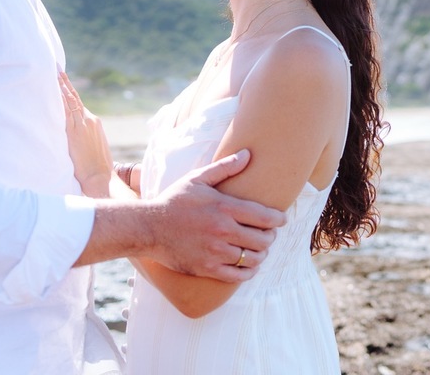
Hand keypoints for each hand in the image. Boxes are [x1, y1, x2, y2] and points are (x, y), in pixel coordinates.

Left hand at [60, 71, 113, 197]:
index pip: (78, 104)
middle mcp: (89, 119)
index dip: (70, 92)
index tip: (63, 81)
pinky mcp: (74, 132)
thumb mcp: (94, 146)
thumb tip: (76, 136)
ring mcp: (82, 124)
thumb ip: (85, 136)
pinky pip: (65, 112)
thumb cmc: (96, 166)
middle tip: (57, 69)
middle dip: (65, 83)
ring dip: (61, 87)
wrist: (100, 176)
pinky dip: (60, 100)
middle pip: (74, 98)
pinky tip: (53, 92)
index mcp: (94, 122)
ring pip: (70, 101)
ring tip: (54, 74)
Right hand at [144, 150, 287, 282]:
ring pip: (253, 259)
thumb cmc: (174, 201)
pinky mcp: (207, 268)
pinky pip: (237, 276)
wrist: (148, 228)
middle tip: (268, 234)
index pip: (264, 217)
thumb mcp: (197, 179)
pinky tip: (248, 266)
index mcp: (224, 208)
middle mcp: (222, 231)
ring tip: (259, 249)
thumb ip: (225, 167)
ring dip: (261, 254)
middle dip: (270, 237)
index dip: (278, 219)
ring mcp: (215, 252)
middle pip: (263, 239)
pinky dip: (248, 272)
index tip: (282, 219)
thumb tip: (248, 154)